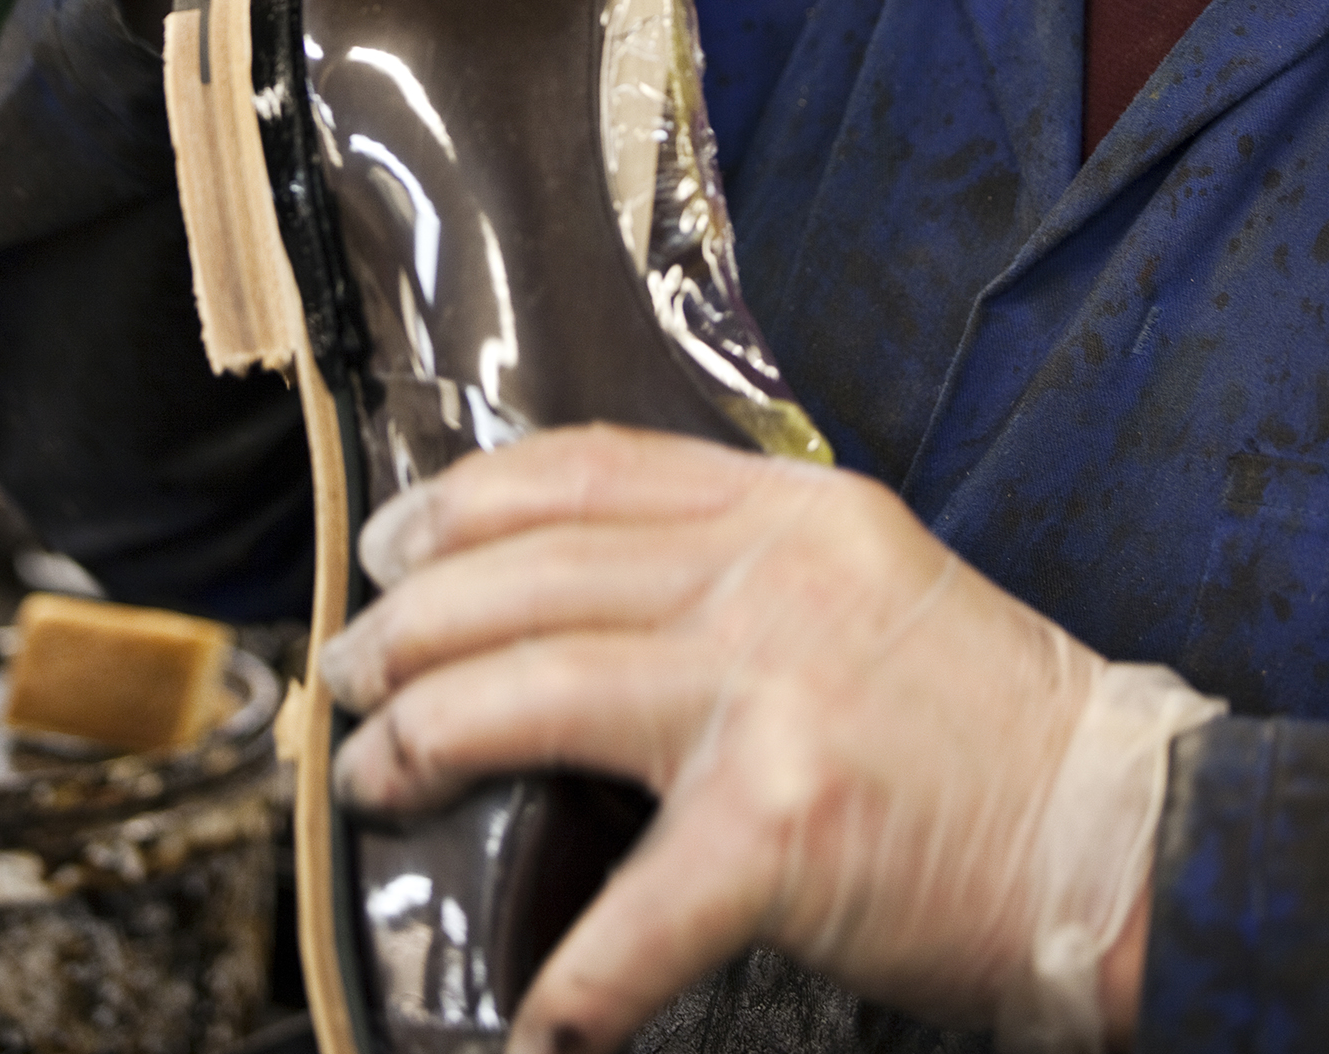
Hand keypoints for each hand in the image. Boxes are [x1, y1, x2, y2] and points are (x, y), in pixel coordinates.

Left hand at [320, 428, 1214, 1051]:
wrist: (1115, 831)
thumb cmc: (978, 719)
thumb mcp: (858, 578)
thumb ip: (729, 563)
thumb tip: (566, 595)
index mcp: (784, 507)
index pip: (584, 468)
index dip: (463, 502)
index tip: (394, 543)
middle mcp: (769, 575)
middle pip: (530, 571)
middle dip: (410, 622)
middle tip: (351, 671)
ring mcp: (773, 689)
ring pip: (536, 687)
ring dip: (426, 739)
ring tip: (374, 778)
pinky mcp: (784, 821)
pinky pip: (633, 905)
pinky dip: (570, 975)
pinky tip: (532, 1015)